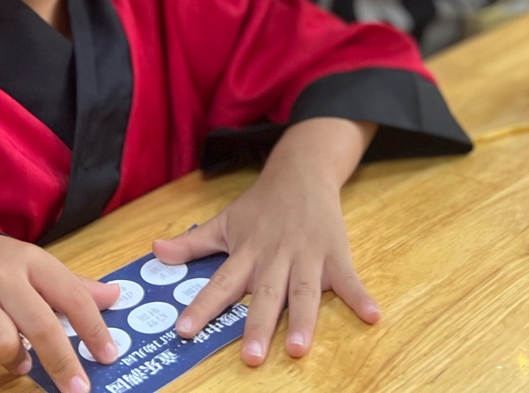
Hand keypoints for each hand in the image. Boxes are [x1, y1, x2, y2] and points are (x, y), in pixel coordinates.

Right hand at [0, 234, 121, 392]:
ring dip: (16, 362)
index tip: (108, 356)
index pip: (71, 295)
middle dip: (63, 362)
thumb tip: (115, 296)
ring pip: (1, 345)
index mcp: (32, 261)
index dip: (93, 329)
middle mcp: (2, 278)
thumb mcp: (36, 266)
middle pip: (39, 325)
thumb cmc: (0, 268)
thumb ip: (74, 287)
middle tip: (78, 388)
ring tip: (21, 361)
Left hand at [153, 121, 379, 365]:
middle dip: (257, 325)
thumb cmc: (261, 204)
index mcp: (246, 252)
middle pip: (265, 295)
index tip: (184, 331)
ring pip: (304, 291)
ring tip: (299, 348)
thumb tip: (155, 251)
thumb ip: (193, 242)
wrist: (301, 170)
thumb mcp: (225, 220)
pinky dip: (360, 297)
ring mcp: (307, 255)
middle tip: (250, 357)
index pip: (220, 283)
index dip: (202, 307)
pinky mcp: (335, 252)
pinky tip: (373, 316)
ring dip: (303, 319)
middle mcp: (274, 257)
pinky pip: (349, 278)